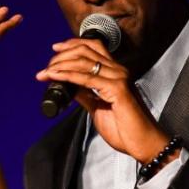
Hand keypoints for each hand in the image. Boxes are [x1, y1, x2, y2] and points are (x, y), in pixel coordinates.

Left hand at [35, 38, 168, 161]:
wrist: (142, 143)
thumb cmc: (125, 129)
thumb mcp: (98, 108)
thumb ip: (85, 95)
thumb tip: (69, 87)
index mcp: (115, 73)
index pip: (93, 47)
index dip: (72, 44)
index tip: (55, 50)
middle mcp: (118, 71)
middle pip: (86, 50)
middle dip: (62, 56)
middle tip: (46, 67)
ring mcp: (118, 78)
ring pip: (84, 61)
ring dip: (60, 65)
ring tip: (46, 72)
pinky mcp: (117, 89)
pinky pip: (87, 78)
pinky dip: (68, 76)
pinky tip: (55, 77)